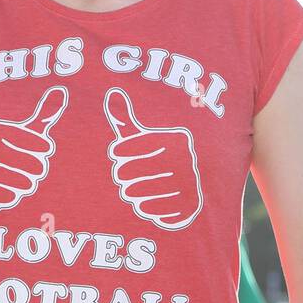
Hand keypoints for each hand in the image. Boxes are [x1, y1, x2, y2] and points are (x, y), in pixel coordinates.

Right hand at [0, 86, 66, 215]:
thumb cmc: (13, 148)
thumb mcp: (28, 130)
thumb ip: (43, 114)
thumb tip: (60, 91)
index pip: (39, 145)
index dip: (43, 149)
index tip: (41, 149)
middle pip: (34, 167)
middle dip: (36, 169)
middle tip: (30, 167)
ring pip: (23, 184)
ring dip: (26, 183)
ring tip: (19, 177)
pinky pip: (8, 198)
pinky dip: (11, 196)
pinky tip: (7, 188)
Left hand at [103, 88, 202, 230]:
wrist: (187, 188)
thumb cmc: (155, 158)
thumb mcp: (141, 137)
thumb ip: (126, 120)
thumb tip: (112, 92)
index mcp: (176, 139)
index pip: (128, 148)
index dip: (119, 152)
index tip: (118, 153)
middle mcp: (186, 160)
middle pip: (129, 172)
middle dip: (122, 174)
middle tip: (125, 174)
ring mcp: (190, 185)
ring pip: (138, 192)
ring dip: (131, 192)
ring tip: (135, 187)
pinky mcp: (189, 208)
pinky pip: (151, 210)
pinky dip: (144, 207)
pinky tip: (147, 200)